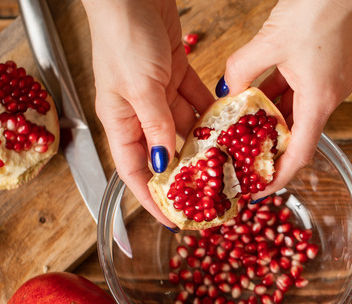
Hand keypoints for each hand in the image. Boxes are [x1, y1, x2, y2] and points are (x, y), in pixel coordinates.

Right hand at [81, 0, 213, 227]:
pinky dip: (213, 114)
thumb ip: (155, 125)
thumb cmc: (122, 36)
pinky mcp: (176, 74)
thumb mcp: (140, 87)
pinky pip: (197, 102)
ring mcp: (158, 93)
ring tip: (230, 164)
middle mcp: (139, 112)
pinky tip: (232, 126)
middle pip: (165, 154)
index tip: (174, 220)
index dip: (152, 199)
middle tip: (214, 194)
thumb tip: (166, 162)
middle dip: (188, 175)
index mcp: (120, 121)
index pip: (135, 172)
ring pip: (185, 129)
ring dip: (206, 145)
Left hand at [221, 0, 351, 199]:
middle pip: (296, 136)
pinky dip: (274, 97)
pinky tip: (251, 97)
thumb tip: (225, 91)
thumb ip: (242, 70)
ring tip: (239, 132)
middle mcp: (328, 98)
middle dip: (268, 150)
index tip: (256, 192)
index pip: (298, 155)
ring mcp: (327, 83)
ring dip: (268, 122)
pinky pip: (296, 92)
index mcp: (319, 101)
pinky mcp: (323, 68)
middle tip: (240, 160)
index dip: (277, 178)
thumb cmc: (316, 8)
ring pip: (293, 112)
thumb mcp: (269, 42)